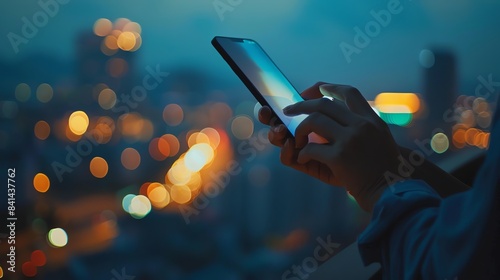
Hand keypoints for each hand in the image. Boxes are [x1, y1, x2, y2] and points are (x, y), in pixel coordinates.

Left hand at [259, 83, 402, 211]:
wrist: (393, 194)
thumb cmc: (382, 172)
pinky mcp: (340, 157)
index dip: (329, 88)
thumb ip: (358, 128)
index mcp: (371, 120)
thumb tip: (329, 120)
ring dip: (299, 130)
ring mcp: (351, 140)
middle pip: (324, 104)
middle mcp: (362, 126)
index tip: (315, 90)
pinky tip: (303, 158)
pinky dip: (302, 153)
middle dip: (301, 105)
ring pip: (313, 121)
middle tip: (287, 110)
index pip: (349, 93)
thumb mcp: (378, 141)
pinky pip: (310, 148)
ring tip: (298, 141)